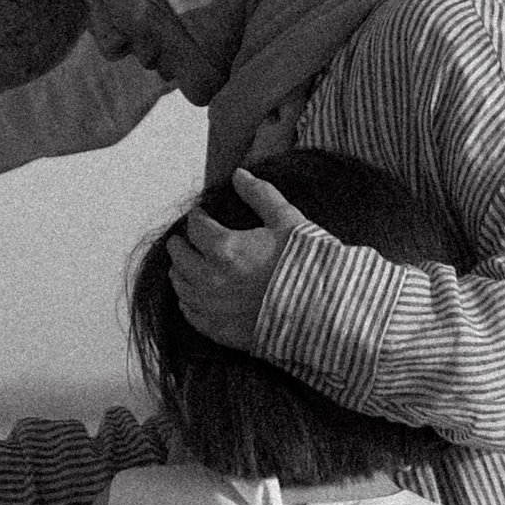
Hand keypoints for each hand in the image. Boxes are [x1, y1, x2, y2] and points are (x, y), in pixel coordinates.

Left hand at [168, 171, 304, 347]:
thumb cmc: (307, 264)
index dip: (197, 217)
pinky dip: (188, 300)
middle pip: (180, 257)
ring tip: (185, 264)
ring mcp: (213, 307)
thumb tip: (239, 174)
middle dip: (181, 243)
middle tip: (184, 239)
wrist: (324, 312)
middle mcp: (210, 278)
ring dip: (180, 271)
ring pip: (180, 286)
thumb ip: (259, 195)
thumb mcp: (287, 220)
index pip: (196, 227)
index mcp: (224, 248)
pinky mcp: (219, 330)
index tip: (201, 214)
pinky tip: (193, 295)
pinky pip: (191, 313)